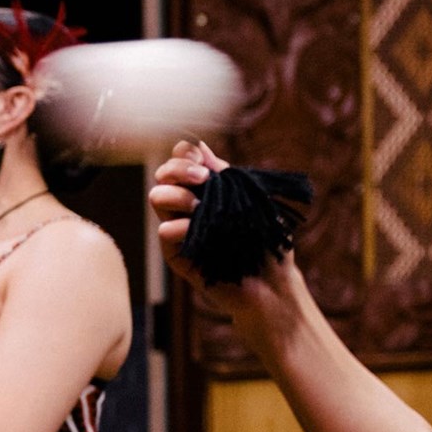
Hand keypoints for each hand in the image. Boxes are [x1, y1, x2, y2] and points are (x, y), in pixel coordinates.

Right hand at [149, 141, 298, 319]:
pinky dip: (178, 226)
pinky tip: (196, 230)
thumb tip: (200, 147)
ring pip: (158, 197)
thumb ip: (225, 176)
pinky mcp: (178, 255)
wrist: (274, 284)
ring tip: (199, 205)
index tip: (201, 157)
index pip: (184, 160)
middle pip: (164, 174)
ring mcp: (181, 229)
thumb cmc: (267, 243)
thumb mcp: (252, 202)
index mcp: (208, 189)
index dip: (185, 153)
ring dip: (176, 194)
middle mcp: (189, 206)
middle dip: (178, 167)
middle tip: (202, 176)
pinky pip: (165, 231)